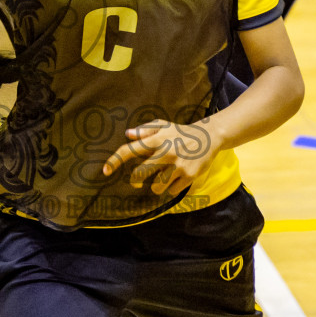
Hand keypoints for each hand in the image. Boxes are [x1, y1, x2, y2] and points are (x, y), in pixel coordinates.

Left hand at [101, 118, 217, 197]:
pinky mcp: (188, 176)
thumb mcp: (164, 125)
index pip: (130, 150)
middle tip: (137, 181)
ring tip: (165, 176)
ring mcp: (177, 165)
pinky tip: (177, 178)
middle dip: (136, 180)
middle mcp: (166, 152)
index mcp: (157, 139)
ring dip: (157, 185)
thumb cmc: (181, 132)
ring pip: (156, 186)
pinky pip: (171, 191)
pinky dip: (171, 188)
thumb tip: (128, 134)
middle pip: (140, 174)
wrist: (209, 137)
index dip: (115, 161)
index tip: (105, 171)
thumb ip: (146, 130)